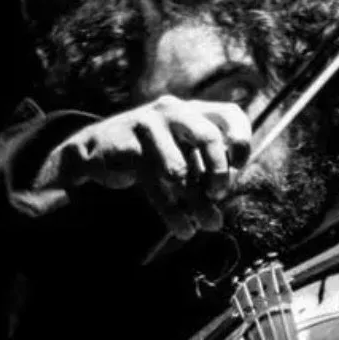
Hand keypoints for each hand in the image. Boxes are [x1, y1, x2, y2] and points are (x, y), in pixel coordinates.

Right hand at [46, 95, 251, 239]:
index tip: (239, 167)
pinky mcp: (128, 147)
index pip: (230, 115)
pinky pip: (156, 186)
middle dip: (219, 173)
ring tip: (204, 224)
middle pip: (209, 137)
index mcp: (193, 110)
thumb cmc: (150, 156)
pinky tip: (183, 229)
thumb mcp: (182, 155)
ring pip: (179, 170)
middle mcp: (173, 111)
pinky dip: (173, 213)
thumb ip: (205, 170)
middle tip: (218, 196)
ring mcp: (148, 126)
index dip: (241, 141)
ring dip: (196, 203)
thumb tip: (222, 204)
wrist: (96, 152)